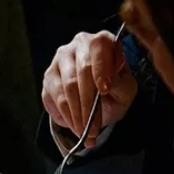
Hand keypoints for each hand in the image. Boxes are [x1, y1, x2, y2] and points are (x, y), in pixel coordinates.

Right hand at [42, 30, 137, 146]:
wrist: (98, 98)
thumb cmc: (114, 89)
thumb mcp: (126, 89)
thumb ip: (120, 84)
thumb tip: (106, 84)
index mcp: (101, 41)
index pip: (98, 48)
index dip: (101, 69)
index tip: (105, 90)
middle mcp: (78, 45)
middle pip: (79, 72)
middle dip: (87, 103)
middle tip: (94, 126)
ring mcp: (59, 60)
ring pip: (65, 88)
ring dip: (75, 114)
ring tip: (86, 132)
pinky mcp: (48, 76)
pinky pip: (53, 98)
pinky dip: (65, 116)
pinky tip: (75, 126)